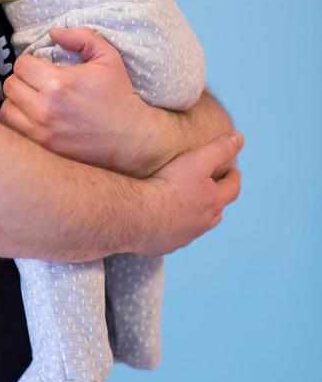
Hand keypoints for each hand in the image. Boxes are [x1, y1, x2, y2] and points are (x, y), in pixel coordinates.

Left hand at [0, 26, 174, 175]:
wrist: (130, 137)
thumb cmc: (118, 95)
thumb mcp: (107, 57)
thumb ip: (81, 37)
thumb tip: (53, 32)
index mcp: (59, 83)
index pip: (21, 65)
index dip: (30, 61)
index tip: (42, 65)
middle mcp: (45, 108)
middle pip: (10, 85)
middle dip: (22, 78)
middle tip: (37, 81)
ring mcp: (41, 130)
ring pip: (6, 108)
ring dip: (17, 99)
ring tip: (32, 97)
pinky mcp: (42, 145)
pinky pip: (13, 128)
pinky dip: (18, 118)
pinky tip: (32, 113)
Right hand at [134, 131, 242, 256]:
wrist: (140, 215)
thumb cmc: (170, 185)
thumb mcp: (197, 160)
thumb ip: (219, 148)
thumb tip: (240, 137)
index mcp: (213, 202)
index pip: (232, 189)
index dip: (233, 178)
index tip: (233, 171)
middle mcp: (202, 223)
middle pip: (218, 212)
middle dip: (218, 199)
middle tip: (214, 189)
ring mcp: (184, 236)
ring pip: (197, 226)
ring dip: (198, 216)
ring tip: (190, 206)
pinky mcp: (165, 244)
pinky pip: (174, 236)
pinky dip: (174, 228)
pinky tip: (163, 221)